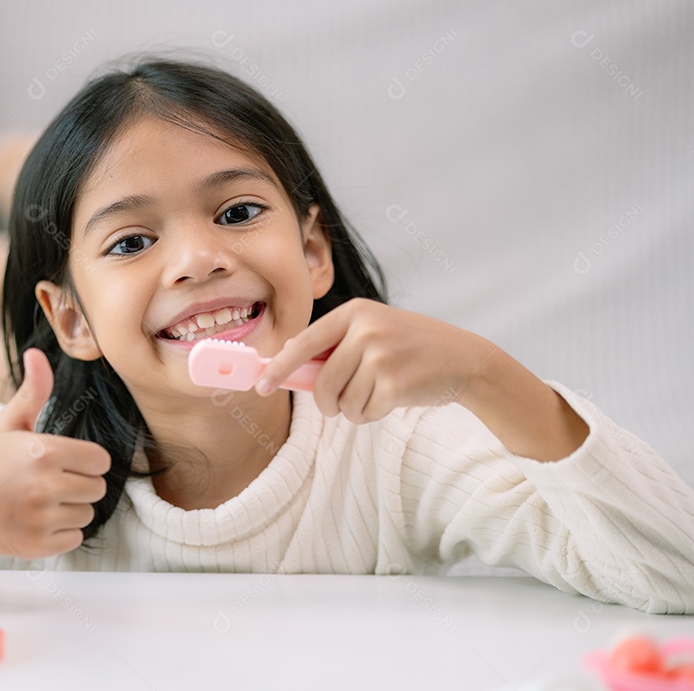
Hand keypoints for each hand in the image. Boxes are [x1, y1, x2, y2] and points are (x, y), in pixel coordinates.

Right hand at [0, 348, 111, 557]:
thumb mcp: (10, 422)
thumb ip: (33, 390)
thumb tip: (36, 353)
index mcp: (45, 452)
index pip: (101, 461)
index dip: (86, 461)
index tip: (66, 462)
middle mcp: (46, 486)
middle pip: (97, 488)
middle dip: (79, 484)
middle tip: (51, 482)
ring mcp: (42, 518)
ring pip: (87, 513)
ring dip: (71, 508)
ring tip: (42, 501)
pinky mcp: (38, 545)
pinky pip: (75, 537)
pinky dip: (62, 532)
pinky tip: (39, 520)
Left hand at [257, 298, 495, 423]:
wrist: (463, 359)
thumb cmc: (410, 348)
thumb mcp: (373, 332)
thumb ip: (334, 345)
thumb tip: (285, 364)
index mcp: (355, 311)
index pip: (304, 342)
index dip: (278, 367)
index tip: (261, 385)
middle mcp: (366, 329)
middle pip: (321, 382)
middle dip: (327, 402)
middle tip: (338, 404)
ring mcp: (381, 355)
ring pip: (342, 401)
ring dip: (353, 409)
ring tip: (375, 394)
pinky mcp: (395, 383)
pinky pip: (363, 412)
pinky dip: (372, 414)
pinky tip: (391, 398)